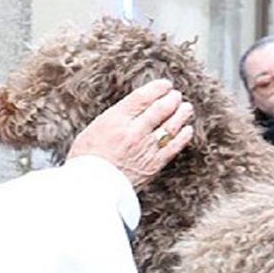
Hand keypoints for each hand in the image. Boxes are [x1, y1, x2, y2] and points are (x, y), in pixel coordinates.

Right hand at [67, 79, 194, 187]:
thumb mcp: (94, 129)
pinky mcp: (153, 165)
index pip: (143, 97)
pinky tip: (187, 130)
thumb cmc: (86, 160)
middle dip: (172, 99)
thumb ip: (115, 118)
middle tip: (176, 96)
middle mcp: (134, 132)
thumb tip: (131, 110)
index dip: (157, 88)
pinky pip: (173, 147)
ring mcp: (146, 148)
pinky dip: (183, 136)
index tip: (164, 84)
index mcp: (116, 120)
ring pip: (171, 126)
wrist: (90, 188)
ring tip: (186, 108)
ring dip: (181, 114)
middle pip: (161, 109)